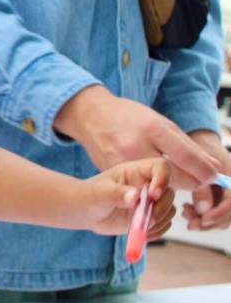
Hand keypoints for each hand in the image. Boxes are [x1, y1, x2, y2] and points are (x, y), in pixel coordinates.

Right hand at [55, 86, 219, 189]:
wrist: (90, 116)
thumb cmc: (128, 117)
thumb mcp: (160, 123)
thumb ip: (187, 146)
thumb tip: (213, 166)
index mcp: (151, 129)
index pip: (187, 158)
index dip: (205, 171)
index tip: (213, 175)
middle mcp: (135, 147)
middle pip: (175, 178)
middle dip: (193, 181)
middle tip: (198, 178)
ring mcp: (121, 162)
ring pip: (158, 186)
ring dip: (172, 184)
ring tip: (174, 173)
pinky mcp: (112, 174)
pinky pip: (141, 186)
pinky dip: (151, 184)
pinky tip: (151, 174)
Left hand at [81, 158, 174, 236]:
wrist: (86, 211)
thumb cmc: (90, 196)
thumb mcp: (100, 193)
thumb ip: (116, 193)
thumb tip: (134, 196)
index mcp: (136, 171)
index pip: (160, 167)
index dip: (163, 179)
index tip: (153, 195)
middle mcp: (147, 185)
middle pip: (169, 192)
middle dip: (161, 207)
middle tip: (147, 219)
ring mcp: (150, 202)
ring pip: (169, 209)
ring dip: (159, 221)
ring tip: (139, 227)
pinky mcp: (149, 217)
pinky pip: (164, 224)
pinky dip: (157, 231)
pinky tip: (141, 234)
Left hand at [181, 130, 230, 230]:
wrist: (197, 140)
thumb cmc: (196, 148)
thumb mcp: (195, 166)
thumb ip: (201, 189)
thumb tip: (204, 213)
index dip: (220, 213)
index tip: (203, 219)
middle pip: (230, 214)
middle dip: (211, 221)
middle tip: (191, 224)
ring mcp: (227, 192)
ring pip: (222, 216)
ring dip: (205, 220)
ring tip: (186, 213)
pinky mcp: (218, 196)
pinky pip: (214, 212)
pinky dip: (202, 215)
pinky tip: (186, 209)